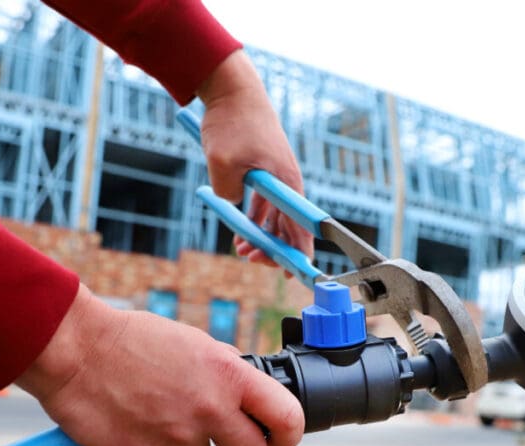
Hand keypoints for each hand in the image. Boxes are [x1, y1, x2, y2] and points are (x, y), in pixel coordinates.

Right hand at [16, 284, 304, 445]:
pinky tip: (136, 415)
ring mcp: (178, 437)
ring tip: (158, 404)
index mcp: (228, 375)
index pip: (287, 418)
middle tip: (224, 431)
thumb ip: (226, 369)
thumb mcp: (193, 342)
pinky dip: (154, 444)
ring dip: (188, 438)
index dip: (290, 433)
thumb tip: (250, 391)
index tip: (282, 436)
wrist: (75, 350)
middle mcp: (209, 409)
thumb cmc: (132, 339)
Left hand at [196, 50, 313, 273]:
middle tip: (251, 259)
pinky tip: (241, 236)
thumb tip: (233, 207)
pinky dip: (255, 222)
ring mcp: (277, 179)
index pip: (302, 229)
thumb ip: (228, 193)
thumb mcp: (221, 163)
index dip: (301, 256)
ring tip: (242, 251)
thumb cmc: (232, 122)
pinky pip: (265, 207)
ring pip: (276, 220)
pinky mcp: (265, 174)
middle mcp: (288, 183)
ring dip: (262, 238)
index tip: (296, 276)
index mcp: (287, 183)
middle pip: (290, 228)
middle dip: (274, 250)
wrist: (232, 90)